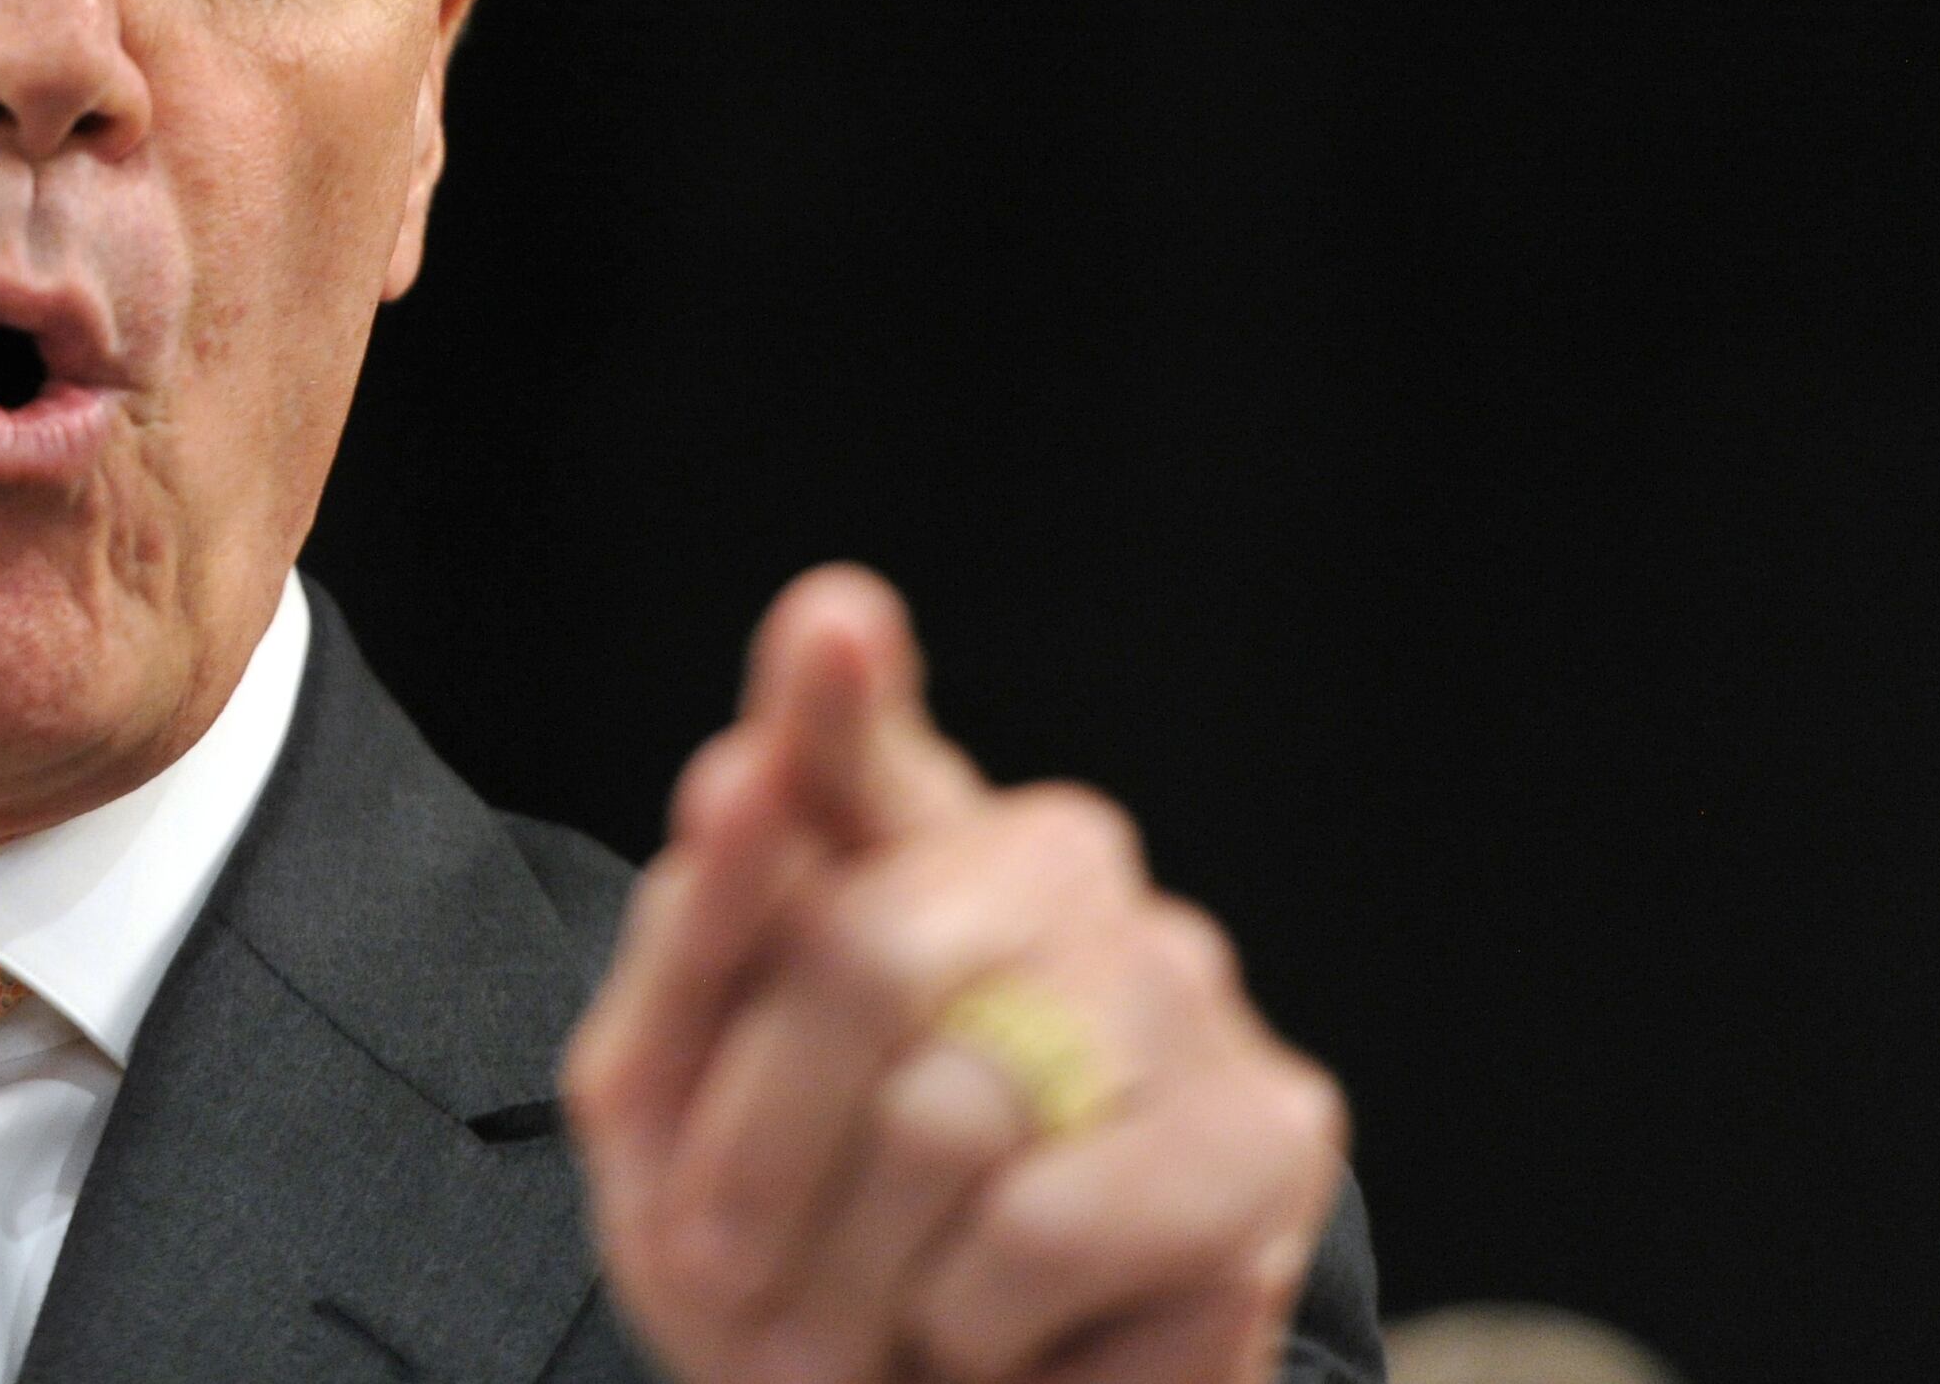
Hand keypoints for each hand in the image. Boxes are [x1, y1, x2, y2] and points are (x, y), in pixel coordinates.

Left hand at [561, 567, 1345, 1383]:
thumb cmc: (781, 1249)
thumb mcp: (668, 1106)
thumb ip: (694, 942)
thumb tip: (740, 770)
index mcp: (898, 843)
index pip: (862, 750)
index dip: (837, 697)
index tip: (832, 627)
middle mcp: (1055, 871)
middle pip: (861, 961)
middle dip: (754, 1154)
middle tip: (720, 1279)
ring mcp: (1179, 988)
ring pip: (948, 1117)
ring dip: (851, 1269)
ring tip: (866, 1325)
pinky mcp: (1272, 1135)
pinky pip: (1046, 1234)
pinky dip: (969, 1331)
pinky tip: (994, 1344)